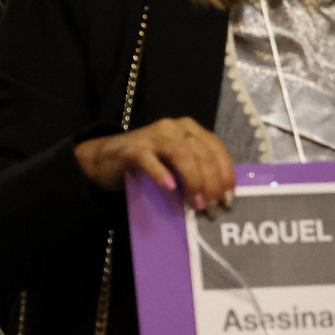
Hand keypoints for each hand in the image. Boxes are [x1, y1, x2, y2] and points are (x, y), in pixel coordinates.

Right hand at [74, 117, 235, 211]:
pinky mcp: (132, 149)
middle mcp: (173, 127)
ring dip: (193, 181)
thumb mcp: (175, 163)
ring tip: (195, 203)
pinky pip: (149, 160)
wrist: (106, 158)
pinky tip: (169, 187)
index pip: (216, 148)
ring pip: (181, 154)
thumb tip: (221, 196)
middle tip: (211, 207)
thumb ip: (196, 169)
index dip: (226, 173)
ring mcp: (152, 136)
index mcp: (189, 128)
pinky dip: (161, 174)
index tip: (228, 197)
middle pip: (201, 153)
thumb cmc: (147, 163)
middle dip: (211, 182)